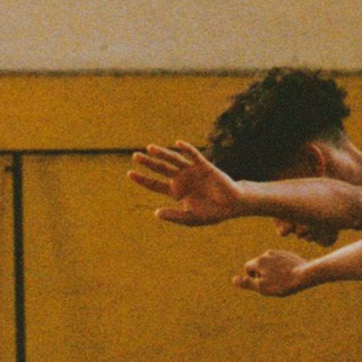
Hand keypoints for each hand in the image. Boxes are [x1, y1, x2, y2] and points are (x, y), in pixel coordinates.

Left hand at [129, 140, 246, 228]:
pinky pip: (194, 156)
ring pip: (174, 161)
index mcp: (176, 191)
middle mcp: (181, 179)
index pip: (155, 184)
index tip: (130, 173)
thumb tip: (156, 213)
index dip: (143, 179)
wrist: (232, 206)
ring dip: (163, 154)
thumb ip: (174, 216)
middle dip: (149, 163)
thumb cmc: (212, 213)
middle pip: (161, 169)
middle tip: (135, 156)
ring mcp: (192, 171)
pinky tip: (177, 144)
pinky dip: (187, 150)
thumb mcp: (190, 218)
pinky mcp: (204, 166)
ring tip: (150, 148)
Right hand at [233, 246, 310, 298]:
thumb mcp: (262, 287)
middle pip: (258, 264)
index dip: (251, 277)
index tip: (261, 284)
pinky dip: (280, 267)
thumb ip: (247, 283)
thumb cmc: (282, 284)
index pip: (247, 267)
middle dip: (261, 272)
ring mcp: (279, 253)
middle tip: (272, 283)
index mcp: (259, 261)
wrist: (305, 275)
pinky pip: (279, 261)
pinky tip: (288, 275)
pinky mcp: (288, 255)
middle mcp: (267, 253)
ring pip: (270, 262)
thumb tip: (233, 280)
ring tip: (281, 279)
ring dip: (271, 269)